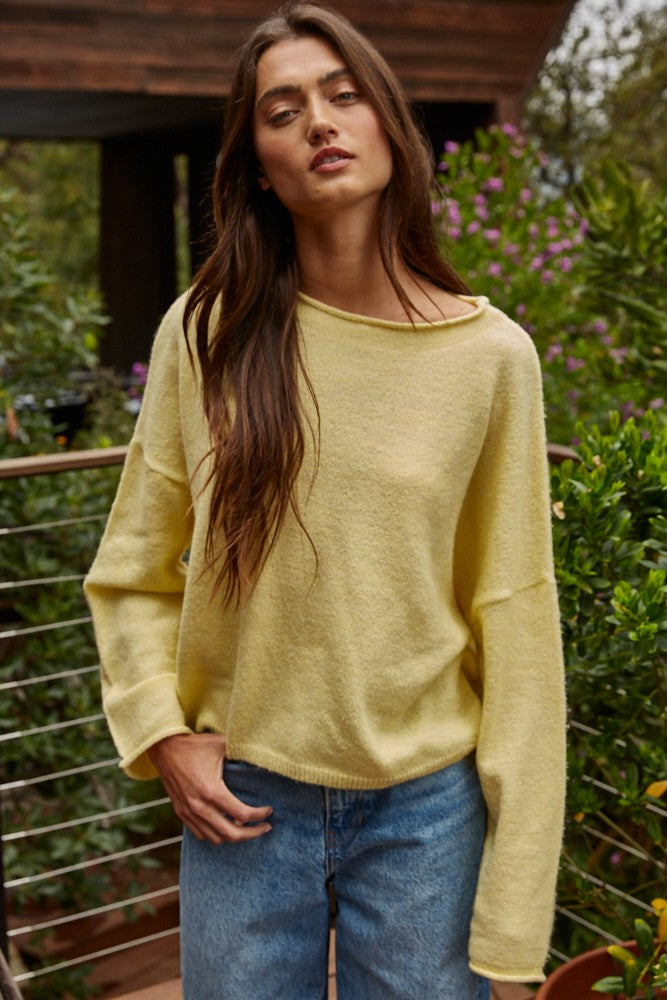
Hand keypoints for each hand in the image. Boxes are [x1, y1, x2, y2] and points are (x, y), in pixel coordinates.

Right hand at [147, 733, 272, 843]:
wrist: (164, 748)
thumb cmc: (195, 745)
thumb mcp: (220, 743)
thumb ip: (241, 748)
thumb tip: (262, 749)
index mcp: (211, 791)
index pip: (242, 814)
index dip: (260, 815)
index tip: (269, 810)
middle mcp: (199, 806)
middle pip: (232, 834)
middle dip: (253, 833)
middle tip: (266, 827)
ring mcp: (189, 812)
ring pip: (216, 838)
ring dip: (234, 836)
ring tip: (247, 826)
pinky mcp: (181, 812)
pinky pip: (201, 834)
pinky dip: (216, 834)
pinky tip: (226, 824)